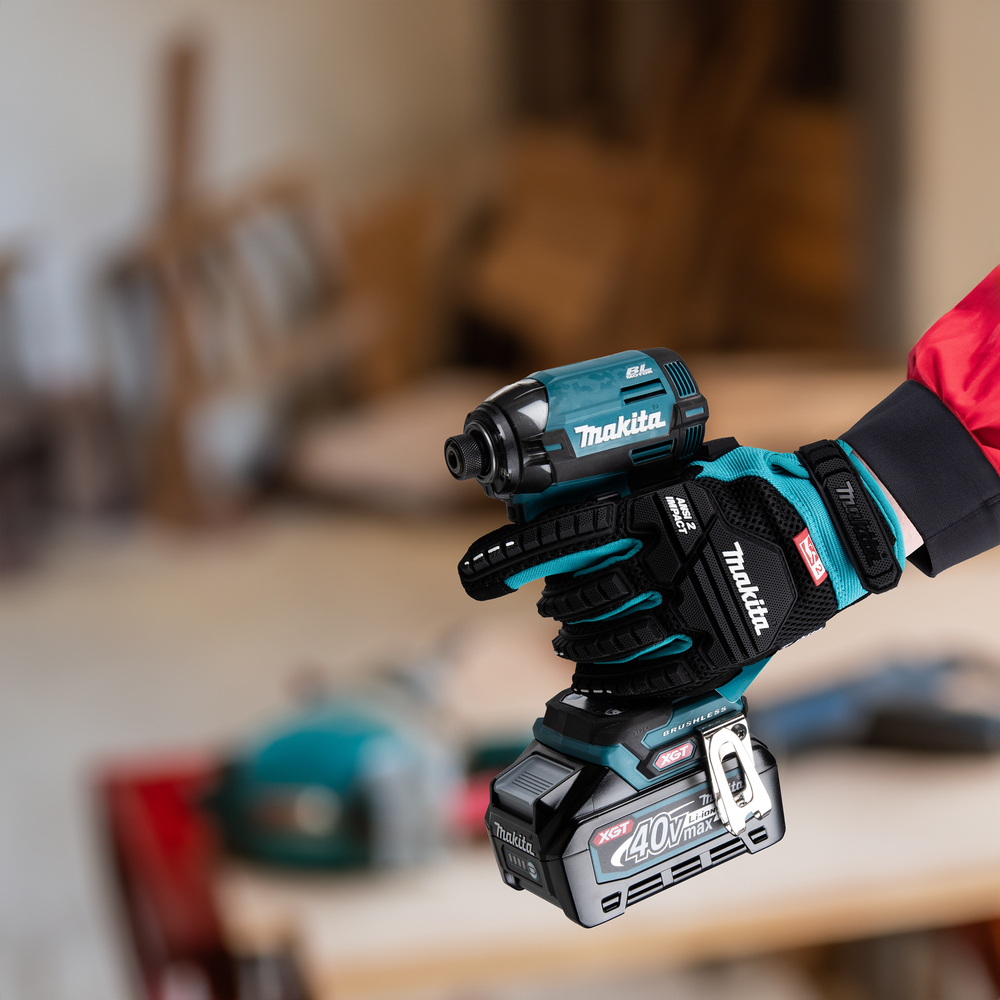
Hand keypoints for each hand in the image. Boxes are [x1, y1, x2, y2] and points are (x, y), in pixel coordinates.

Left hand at [458, 439, 903, 700]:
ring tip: (566, 639)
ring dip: (576, 643)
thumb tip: (576, 506)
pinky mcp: (721, 651)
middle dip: (553, 604)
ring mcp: (697, 610)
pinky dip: (617, 679)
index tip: (480, 568)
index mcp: (664, 511)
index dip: (518, 554)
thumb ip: (638, 492)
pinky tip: (599, 675)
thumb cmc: (756, 495)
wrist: (829, 532)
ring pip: (612, 639)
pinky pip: (653, 675)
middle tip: (545, 604)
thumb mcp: (693, 475)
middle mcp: (674, 561)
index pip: (571, 534)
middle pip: (585, 595)